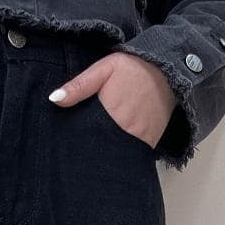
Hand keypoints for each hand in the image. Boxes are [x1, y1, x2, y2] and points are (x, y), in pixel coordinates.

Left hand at [48, 52, 177, 148]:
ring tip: (92, 153)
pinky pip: (129, 157)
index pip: (84, 139)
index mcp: (109, 115)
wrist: (171, 71)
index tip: (65, 145)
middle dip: (86, 154)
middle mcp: (123, 133)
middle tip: (75, 152)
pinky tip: (111, 151)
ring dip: (103, 156)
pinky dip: (119, 156)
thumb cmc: (134, 67)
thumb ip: (80, 85)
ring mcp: (138, 142)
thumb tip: (54, 100)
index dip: (73, 144)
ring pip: (114, 157)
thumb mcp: (105, 68)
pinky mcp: (148, 146)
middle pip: (97, 152)